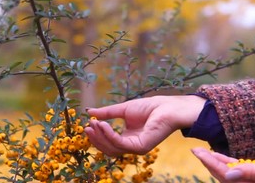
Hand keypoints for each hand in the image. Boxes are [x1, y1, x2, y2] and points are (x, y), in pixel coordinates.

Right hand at [84, 95, 204, 155]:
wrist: (167, 107)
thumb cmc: (149, 107)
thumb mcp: (123, 109)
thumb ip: (107, 113)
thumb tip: (89, 112)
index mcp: (127, 138)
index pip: (108, 142)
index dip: (97, 135)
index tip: (88, 124)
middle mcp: (131, 145)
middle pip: (108, 148)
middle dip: (96, 138)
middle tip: (87, 127)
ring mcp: (136, 148)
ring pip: (112, 148)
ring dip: (101, 136)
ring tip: (94, 124)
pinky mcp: (140, 147)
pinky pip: (120, 144)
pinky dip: (109, 135)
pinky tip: (103, 125)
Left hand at [192, 147, 254, 182]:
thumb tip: (229, 174)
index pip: (227, 178)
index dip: (211, 165)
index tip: (197, 152)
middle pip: (226, 178)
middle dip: (209, 164)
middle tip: (194, 150)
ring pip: (231, 175)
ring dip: (216, 164)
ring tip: (202, 152)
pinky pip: (242, 172)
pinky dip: (229, 164)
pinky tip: (220, 157)